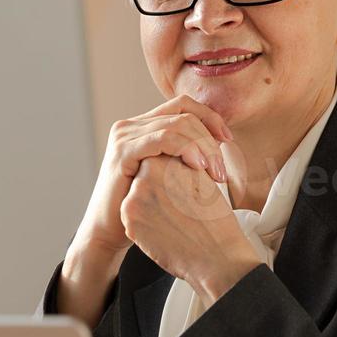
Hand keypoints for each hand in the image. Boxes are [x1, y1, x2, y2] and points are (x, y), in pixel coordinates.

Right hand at [69, 95, 232, 263]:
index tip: (228, 141)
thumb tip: (220, 143)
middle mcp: (131, 126)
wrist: (108, 231)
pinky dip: (186, 148)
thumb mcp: (166, 174)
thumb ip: (184, 155)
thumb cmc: (143, 208)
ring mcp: (125, 137)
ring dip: (203, 146)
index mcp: (142, 127)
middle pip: (184, 114)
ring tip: (215, 172)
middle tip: (222, 170)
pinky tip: (198, 167)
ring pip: (177, 124)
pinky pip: (162, 139)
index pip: (183, 106)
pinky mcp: (123, 152)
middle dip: (210, 138)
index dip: (210, 118)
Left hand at [121, 155, 264, 307]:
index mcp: (160, 163)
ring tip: (175, 216)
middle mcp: (141, 180)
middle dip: (158, 187)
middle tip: (178, 204)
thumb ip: (178, 161)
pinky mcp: (129, 224)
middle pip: (144, 176)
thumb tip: (165, 154)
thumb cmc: (214, 217)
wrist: (216, 255)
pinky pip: (134, 216)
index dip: (171, 174)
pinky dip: (147, 221)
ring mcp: (132, 203)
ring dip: (152, 204)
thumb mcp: (200, 177)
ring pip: (138, 196)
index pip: (156, 159)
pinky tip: (166, 228)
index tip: (184, 188)